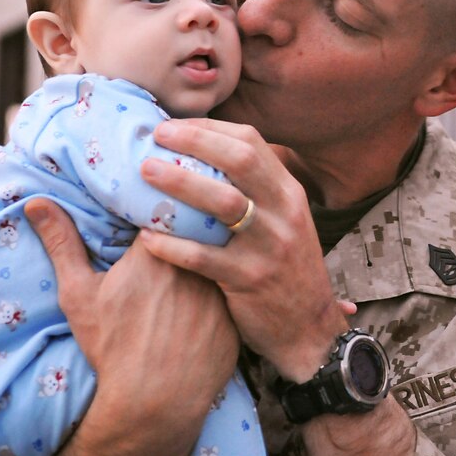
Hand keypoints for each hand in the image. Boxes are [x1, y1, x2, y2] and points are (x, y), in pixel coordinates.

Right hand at [25, 198, 238, 455]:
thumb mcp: (80, 294)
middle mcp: (194, 261)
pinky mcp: (236, 309)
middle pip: (198, 222)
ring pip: (222, 250)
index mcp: (156, 249)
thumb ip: (62, 243)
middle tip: (184, 210)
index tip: (159, 187)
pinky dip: (228, 278)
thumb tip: (35, 203)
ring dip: (215, 244)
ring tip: (206, 243)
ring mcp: (220, 284)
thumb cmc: (112, 347)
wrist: (155, 403)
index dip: (164, 193)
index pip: (166, 202)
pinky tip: (221, 281)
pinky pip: (236, 282)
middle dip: (192, 214)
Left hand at [138, 118, 348, 381]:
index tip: (173, 127)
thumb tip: (205, 155)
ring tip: (146, 172)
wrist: (309, 329)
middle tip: (155, 137)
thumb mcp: (284, 222)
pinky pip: (205, 257)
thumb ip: (254, 191)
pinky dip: (172, 244)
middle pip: (240, 160)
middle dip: (195, 141)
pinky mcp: (251, 281)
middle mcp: (285, 212)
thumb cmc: (284, 269)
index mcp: (289, 192)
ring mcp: (270, 246)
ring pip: (224, 203)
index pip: (252, 142)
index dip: (209, 129)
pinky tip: (147, 237)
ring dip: (180, 182)